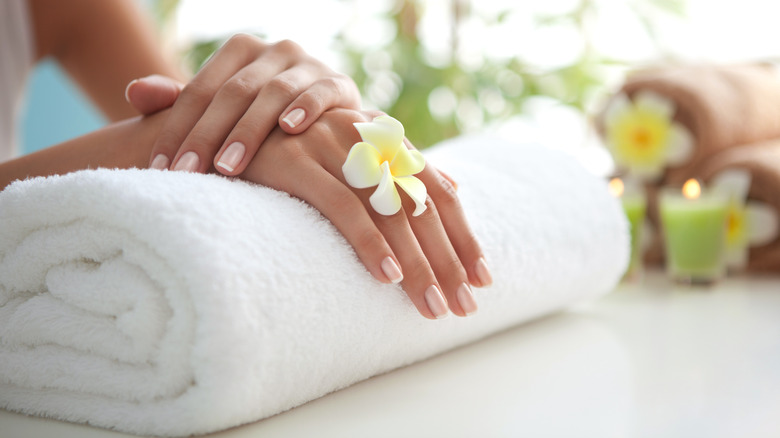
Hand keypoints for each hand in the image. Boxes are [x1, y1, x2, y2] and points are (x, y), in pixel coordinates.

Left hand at [128, 34, 360, 174]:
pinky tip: (290, 129)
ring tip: (227, 168)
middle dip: (207, 136)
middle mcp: (273, 50)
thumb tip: (133, 93)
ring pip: (273, 94)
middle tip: (187, 175)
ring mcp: (308, 63)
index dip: (178, 129)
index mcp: (239, 51)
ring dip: (249, 131)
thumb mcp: (222, 109)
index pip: (200, 90)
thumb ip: (179, 100)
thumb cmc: (266, 118)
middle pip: (233, 93)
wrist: (330, 117)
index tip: (161, 170)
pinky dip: (306, 108)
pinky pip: (322, 92)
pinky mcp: (340, 82)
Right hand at [239, 108, 491, 318]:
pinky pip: (342, 208)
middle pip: (421, 208)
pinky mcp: (297, 163)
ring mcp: (332, 148)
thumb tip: (455, 187)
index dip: (463, 235)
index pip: (437, 193)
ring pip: (390, 213)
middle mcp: (367, 141)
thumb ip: (403, 170)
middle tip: (464, 306)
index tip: (483, 277)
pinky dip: (368, 243)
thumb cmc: (297, 150)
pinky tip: (387, 277)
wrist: (228, 129)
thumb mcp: (355, 154)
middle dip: (447, 261)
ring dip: (416, 264)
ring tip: (433, 306)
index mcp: (385, 142)